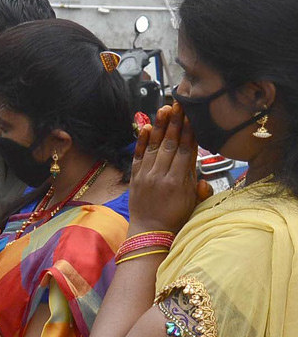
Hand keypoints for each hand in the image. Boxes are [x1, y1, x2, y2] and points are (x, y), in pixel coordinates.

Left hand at [130, 104, 200, 233]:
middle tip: (180, 103)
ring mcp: (146, 176)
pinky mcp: (135, 178)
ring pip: (154, 146)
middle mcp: (162, 176)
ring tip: (165, 108)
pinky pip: (138, 155)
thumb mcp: (194, 204)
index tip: (192, 115)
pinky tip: (147, 126)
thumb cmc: (175, 218)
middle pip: (170, 144)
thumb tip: (202, 180)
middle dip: (176, 123)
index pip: (186, 151)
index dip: (189, 132)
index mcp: (179, 182)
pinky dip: (142, 141)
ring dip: (161, 126)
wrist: (150, 232)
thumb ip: (200, 189)